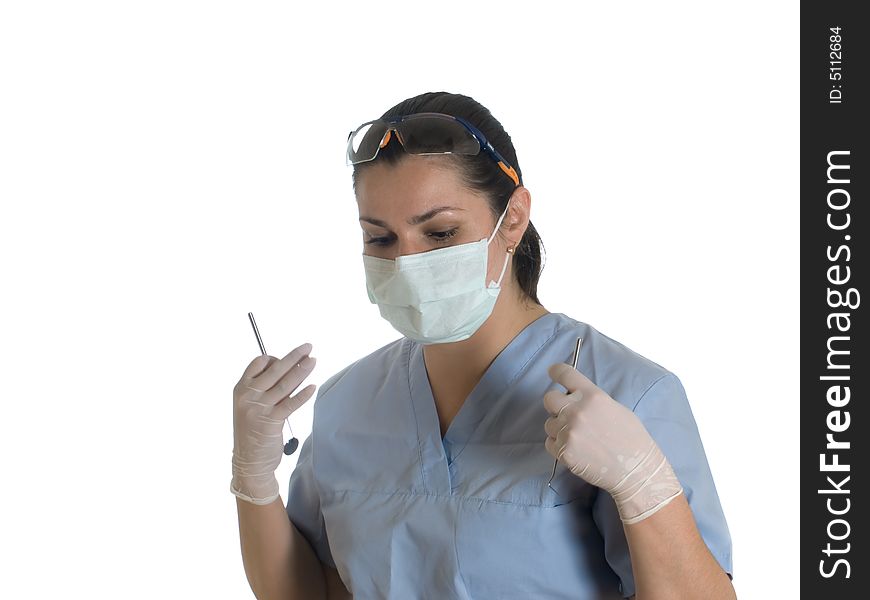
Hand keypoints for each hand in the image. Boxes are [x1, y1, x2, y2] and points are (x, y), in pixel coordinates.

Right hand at [231, 343, 316, 504]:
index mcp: (241, 389)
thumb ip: (264, 390)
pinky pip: (290, 404)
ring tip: (313, 361)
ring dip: (301, 371)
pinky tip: (312, 387)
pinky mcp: (271, 422)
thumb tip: (289, 370)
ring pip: (285, 384)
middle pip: (274, 369)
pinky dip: (303, 394)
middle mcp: (247, 396)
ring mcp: (258, 408)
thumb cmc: (252, 432)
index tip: (287, 360)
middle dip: (294, 356)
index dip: (274, 358)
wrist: (248, 462)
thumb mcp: (250, 406)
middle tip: (308, 347)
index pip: (257, 363)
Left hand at [543, 363, 682, 523]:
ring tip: (580, 437)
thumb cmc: (631, 438)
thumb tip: (574, 396)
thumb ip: (592, 400)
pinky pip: (550, 442)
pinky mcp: (563, 452)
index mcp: (593, 396)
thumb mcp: (616, 408)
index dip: (556, 371)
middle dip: (555, 404)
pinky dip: (559, 445)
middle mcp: (577, 411)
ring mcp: (568, 432)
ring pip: (549, 423)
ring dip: (559, 428)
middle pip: (549, 398)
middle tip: (566, 413)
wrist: (636, 470)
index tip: (552, 373)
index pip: (565, 374)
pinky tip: (576, 448)